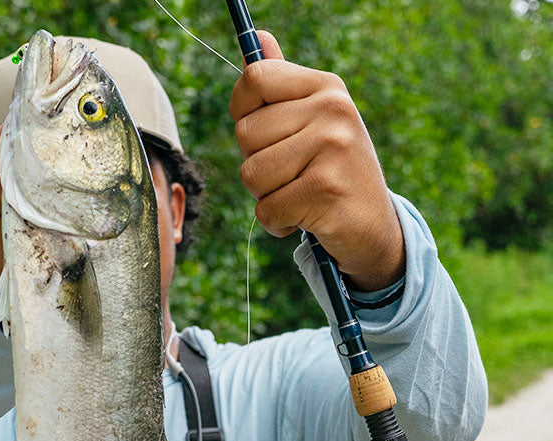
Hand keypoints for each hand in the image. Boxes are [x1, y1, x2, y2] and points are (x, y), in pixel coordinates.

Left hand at [230, 31, 404, 290]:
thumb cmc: (333, 172)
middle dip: (257, 165)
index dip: (242, 110)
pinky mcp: (326, 191)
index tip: (262, 134)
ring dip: (266, 197)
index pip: (254, 78)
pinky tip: (304, 219)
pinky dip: (278, 224)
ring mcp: (332, 149)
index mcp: (326, 88)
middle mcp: (332, 111)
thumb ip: (282, 86)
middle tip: (292, 175)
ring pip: (251, 175)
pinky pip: (267, 210)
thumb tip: (258, 37)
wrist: (374, 228)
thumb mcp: (314, 123)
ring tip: (298, 196)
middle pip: (245, 134)